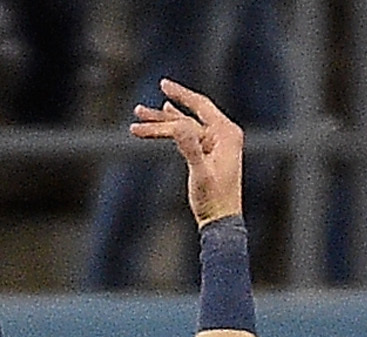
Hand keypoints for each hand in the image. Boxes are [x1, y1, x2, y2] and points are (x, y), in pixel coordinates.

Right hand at [131, 78, 243, 226]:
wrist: (221, 220)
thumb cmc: (214, 200)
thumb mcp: (200, 174)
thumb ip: (190, 149)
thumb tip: (178, 126)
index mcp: (226, 133)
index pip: (198, 109)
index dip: (179, 96)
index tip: (162, 87)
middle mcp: (223, 134)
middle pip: (189, 116)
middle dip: (163, 113)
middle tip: (139, 108)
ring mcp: (216, 143)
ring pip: (185, 126)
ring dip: (163, 122)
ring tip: (140, 115)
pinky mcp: (209, 153)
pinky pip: (188, 135)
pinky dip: (173, 129)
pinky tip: (166, 118)